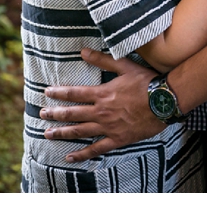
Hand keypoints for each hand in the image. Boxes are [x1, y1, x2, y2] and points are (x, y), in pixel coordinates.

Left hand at [39, 49, 164, 160]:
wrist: (165, 102)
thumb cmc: (146, 82)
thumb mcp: (124, 66)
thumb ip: (102, 59)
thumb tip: (83, 51)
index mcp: (102, 93)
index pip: (74, 93)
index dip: (58, 93)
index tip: (46, 93)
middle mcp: (101, 111)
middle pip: (73, 113)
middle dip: (55, 114)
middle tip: (41, 114)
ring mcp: (108, 127)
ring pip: (80, 131)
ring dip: (62, 133)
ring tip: (48, 134)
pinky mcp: (118, 139)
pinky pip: (97, 149)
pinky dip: (83, 154)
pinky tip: (70, 156)